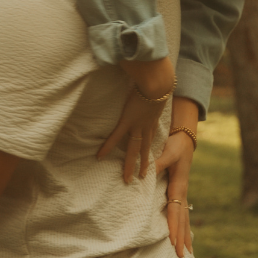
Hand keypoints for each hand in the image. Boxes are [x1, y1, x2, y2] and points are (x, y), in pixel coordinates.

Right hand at [97, 55, 175, 182]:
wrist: (158, 81)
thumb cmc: (158, 79)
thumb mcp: (157, 86)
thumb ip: (152, 85)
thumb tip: (149, 78)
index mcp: (153, 118)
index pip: (151, 135)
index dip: (150, 146)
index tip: (150, 156)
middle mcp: (147, 125)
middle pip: (144, 148)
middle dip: (143, 164)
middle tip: (142, 178)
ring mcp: (137, 125)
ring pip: (133, 150)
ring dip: (130, 164)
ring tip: (128, 179)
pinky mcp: (127, 121)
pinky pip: (116, 137)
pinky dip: (107, 147)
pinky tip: (100, 157)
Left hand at [155, 129, 194, 257]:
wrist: (184, 140)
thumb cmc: (175, 145)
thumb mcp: (167, 152)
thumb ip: (157, 163)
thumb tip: (147, 171)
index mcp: (178, 187)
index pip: (176, 211)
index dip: (174, 227)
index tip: (173, 241)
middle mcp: (182, 193)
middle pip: (183, 220)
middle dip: (182, 238)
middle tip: (182, 256)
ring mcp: (182, 195)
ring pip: (185, 219)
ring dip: (186, 236)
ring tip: (188, 253)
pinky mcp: (179, 193)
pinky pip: (182, 214)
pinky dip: (183, 227)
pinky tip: (184, 236)